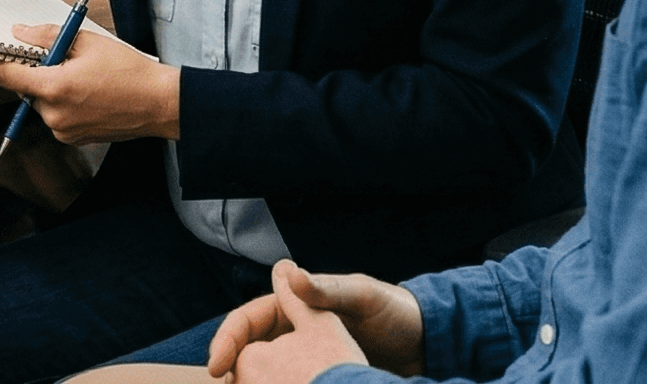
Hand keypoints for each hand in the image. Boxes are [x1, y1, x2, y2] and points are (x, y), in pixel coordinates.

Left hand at [0, 24, 176, 143]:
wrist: (161, 104)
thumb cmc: (130, 73)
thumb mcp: (87, 43)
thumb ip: (48, 37)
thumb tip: (20, 35)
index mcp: (54, 87)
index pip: (5, 74)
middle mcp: (54, 114)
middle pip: (27, 86)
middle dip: (38, 70)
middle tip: (64, 58)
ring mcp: (63, 130)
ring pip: (42, 101)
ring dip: (54, 86)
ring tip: (88, 78)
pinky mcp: (73, 139)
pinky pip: (56, 115)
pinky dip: (65, 101)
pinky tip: (91, 94)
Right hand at [209, 261, 422, 381]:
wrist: (429, 345)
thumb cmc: (398, 313)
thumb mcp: (364, 297)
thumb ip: (328, 289)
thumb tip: (288, 273)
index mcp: (298, 303)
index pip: (249, 318)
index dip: (229, 340)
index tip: (217, 366)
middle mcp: (297, 329)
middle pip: (250, 348)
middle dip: (232, 368)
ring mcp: (309, 355)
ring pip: (266, 370)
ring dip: (250, 382)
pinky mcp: (323, 377)